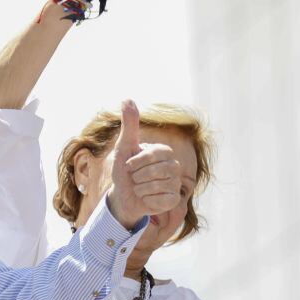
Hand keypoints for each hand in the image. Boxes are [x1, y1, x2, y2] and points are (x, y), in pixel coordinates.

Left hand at [106, 99, 181, 229]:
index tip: (129, 165)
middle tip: (134, 178)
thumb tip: (127, 99)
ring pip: (157, 186)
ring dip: (140, 188)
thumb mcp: (124, 146)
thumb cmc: (124, 170)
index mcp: (165, 151)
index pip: (153, 154)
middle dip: (136, 176)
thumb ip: (129, 125)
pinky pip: (160, 200)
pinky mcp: (174, 200)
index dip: (136, 161)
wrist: (123, 196)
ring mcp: (176, 183)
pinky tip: (146, 198)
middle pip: (155, 171)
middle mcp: (174, 166)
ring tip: (138, 187)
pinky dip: (147, 200)